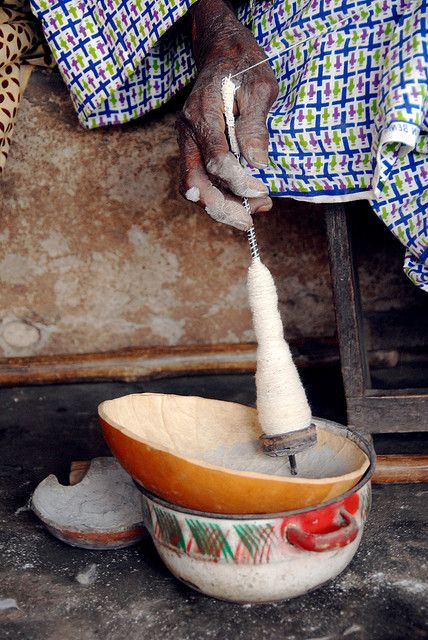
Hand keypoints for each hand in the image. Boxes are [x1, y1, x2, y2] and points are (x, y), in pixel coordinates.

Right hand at [176, 0, 277, 230]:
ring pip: (195, 186)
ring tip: (251, 214)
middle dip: (222, 207)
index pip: (216, 161)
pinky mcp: (194, 148)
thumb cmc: (244, 66)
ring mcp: (188, 141)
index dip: (239, 182)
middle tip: (249, 220)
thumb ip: (255, 126)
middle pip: (195, 183)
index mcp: (202, 115)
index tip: (262, 191)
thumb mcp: (260, 88)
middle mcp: (188, 132)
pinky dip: (219, 195)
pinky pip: (200, 179)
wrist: (222, 52)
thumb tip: (258, 163)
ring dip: (221, 206)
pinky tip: (243, 199)